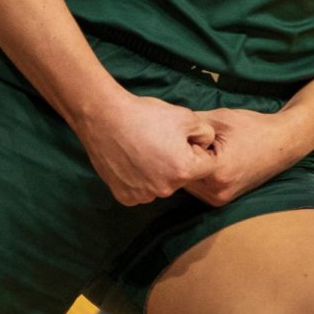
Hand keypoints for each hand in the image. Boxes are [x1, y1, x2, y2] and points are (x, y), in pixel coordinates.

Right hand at [75, 90, 215, 206]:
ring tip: (145, 147)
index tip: (184, 138)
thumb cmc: (148, 115)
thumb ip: (205, 133)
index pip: (208, 166)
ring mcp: (144, 196)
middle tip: (162, 140)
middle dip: (180, 160)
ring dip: (161, 170)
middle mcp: (165, 190)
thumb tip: (206, 145)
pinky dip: (142, 178)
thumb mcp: (187, 116)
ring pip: (163, 184)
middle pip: (184, 177)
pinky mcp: (126, 197)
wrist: (106, 119)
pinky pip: (143, 190)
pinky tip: (133, 159)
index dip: (199, 149)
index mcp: (184, 170)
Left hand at [183, 107, 299, 206]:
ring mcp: (220, 200)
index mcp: (216, 172)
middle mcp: (216, 193)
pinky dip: (198, 174)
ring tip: (198, 148)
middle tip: (183, 141)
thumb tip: (168, 126)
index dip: (177, 146)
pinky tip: (206, 158)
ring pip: (189, 184)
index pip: (179, 163)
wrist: (282, 142)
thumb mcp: (220, 119)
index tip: (179, 134)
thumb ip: (192, 125)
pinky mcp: (222, 200)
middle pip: (181, 177)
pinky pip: (199, 188)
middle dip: (180, 160)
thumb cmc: (253, 127)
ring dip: (188, 168)